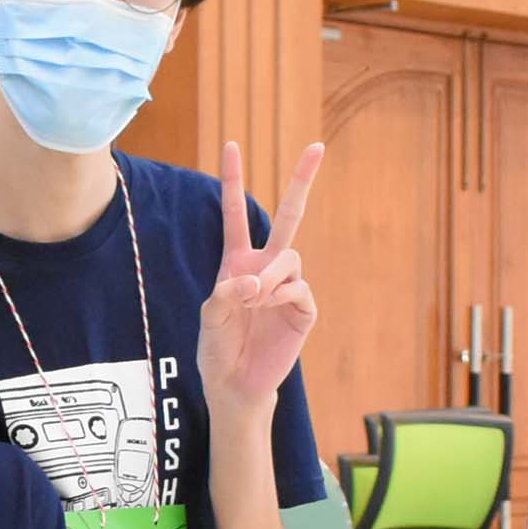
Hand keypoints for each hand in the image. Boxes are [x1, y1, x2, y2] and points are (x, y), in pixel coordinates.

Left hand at [198, 142, 321, 410]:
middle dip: (302, 181)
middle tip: (317, 146)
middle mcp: (266, 267)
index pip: (236, 213)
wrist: (236, 384)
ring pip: (289, 257)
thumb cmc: (219, 349)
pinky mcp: (303, 308)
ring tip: (254, 298)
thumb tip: (255, 281)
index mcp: (237, 261)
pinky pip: (299, 287)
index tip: (231, 144)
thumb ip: (226, 293)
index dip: (234, 179)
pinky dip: (282, 293)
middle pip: (289, 216)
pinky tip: (268, 307)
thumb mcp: (210, 318)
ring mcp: (288, 286)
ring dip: (271, 273)